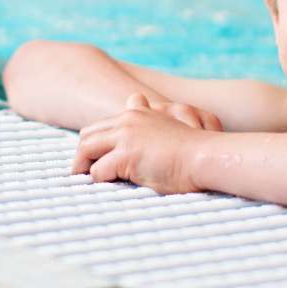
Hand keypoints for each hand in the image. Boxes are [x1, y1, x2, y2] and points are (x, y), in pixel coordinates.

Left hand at [71, 93, 210, 193]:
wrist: (204, 156)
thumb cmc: (190, 147)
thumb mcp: (167, 122)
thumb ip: (149, 113)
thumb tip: (133, 99)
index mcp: (136, 113)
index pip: (102, 125)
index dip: (94, 144)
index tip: (92, 160)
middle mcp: (127, 120)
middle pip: (88, 134)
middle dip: (82, 154)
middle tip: (82, 173)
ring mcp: (125, 136)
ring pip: (87, 149)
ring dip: (83, 167)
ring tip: (86, 182)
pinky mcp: (126, 155)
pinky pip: (98, 171)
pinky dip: (98, 181)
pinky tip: (105, 188)